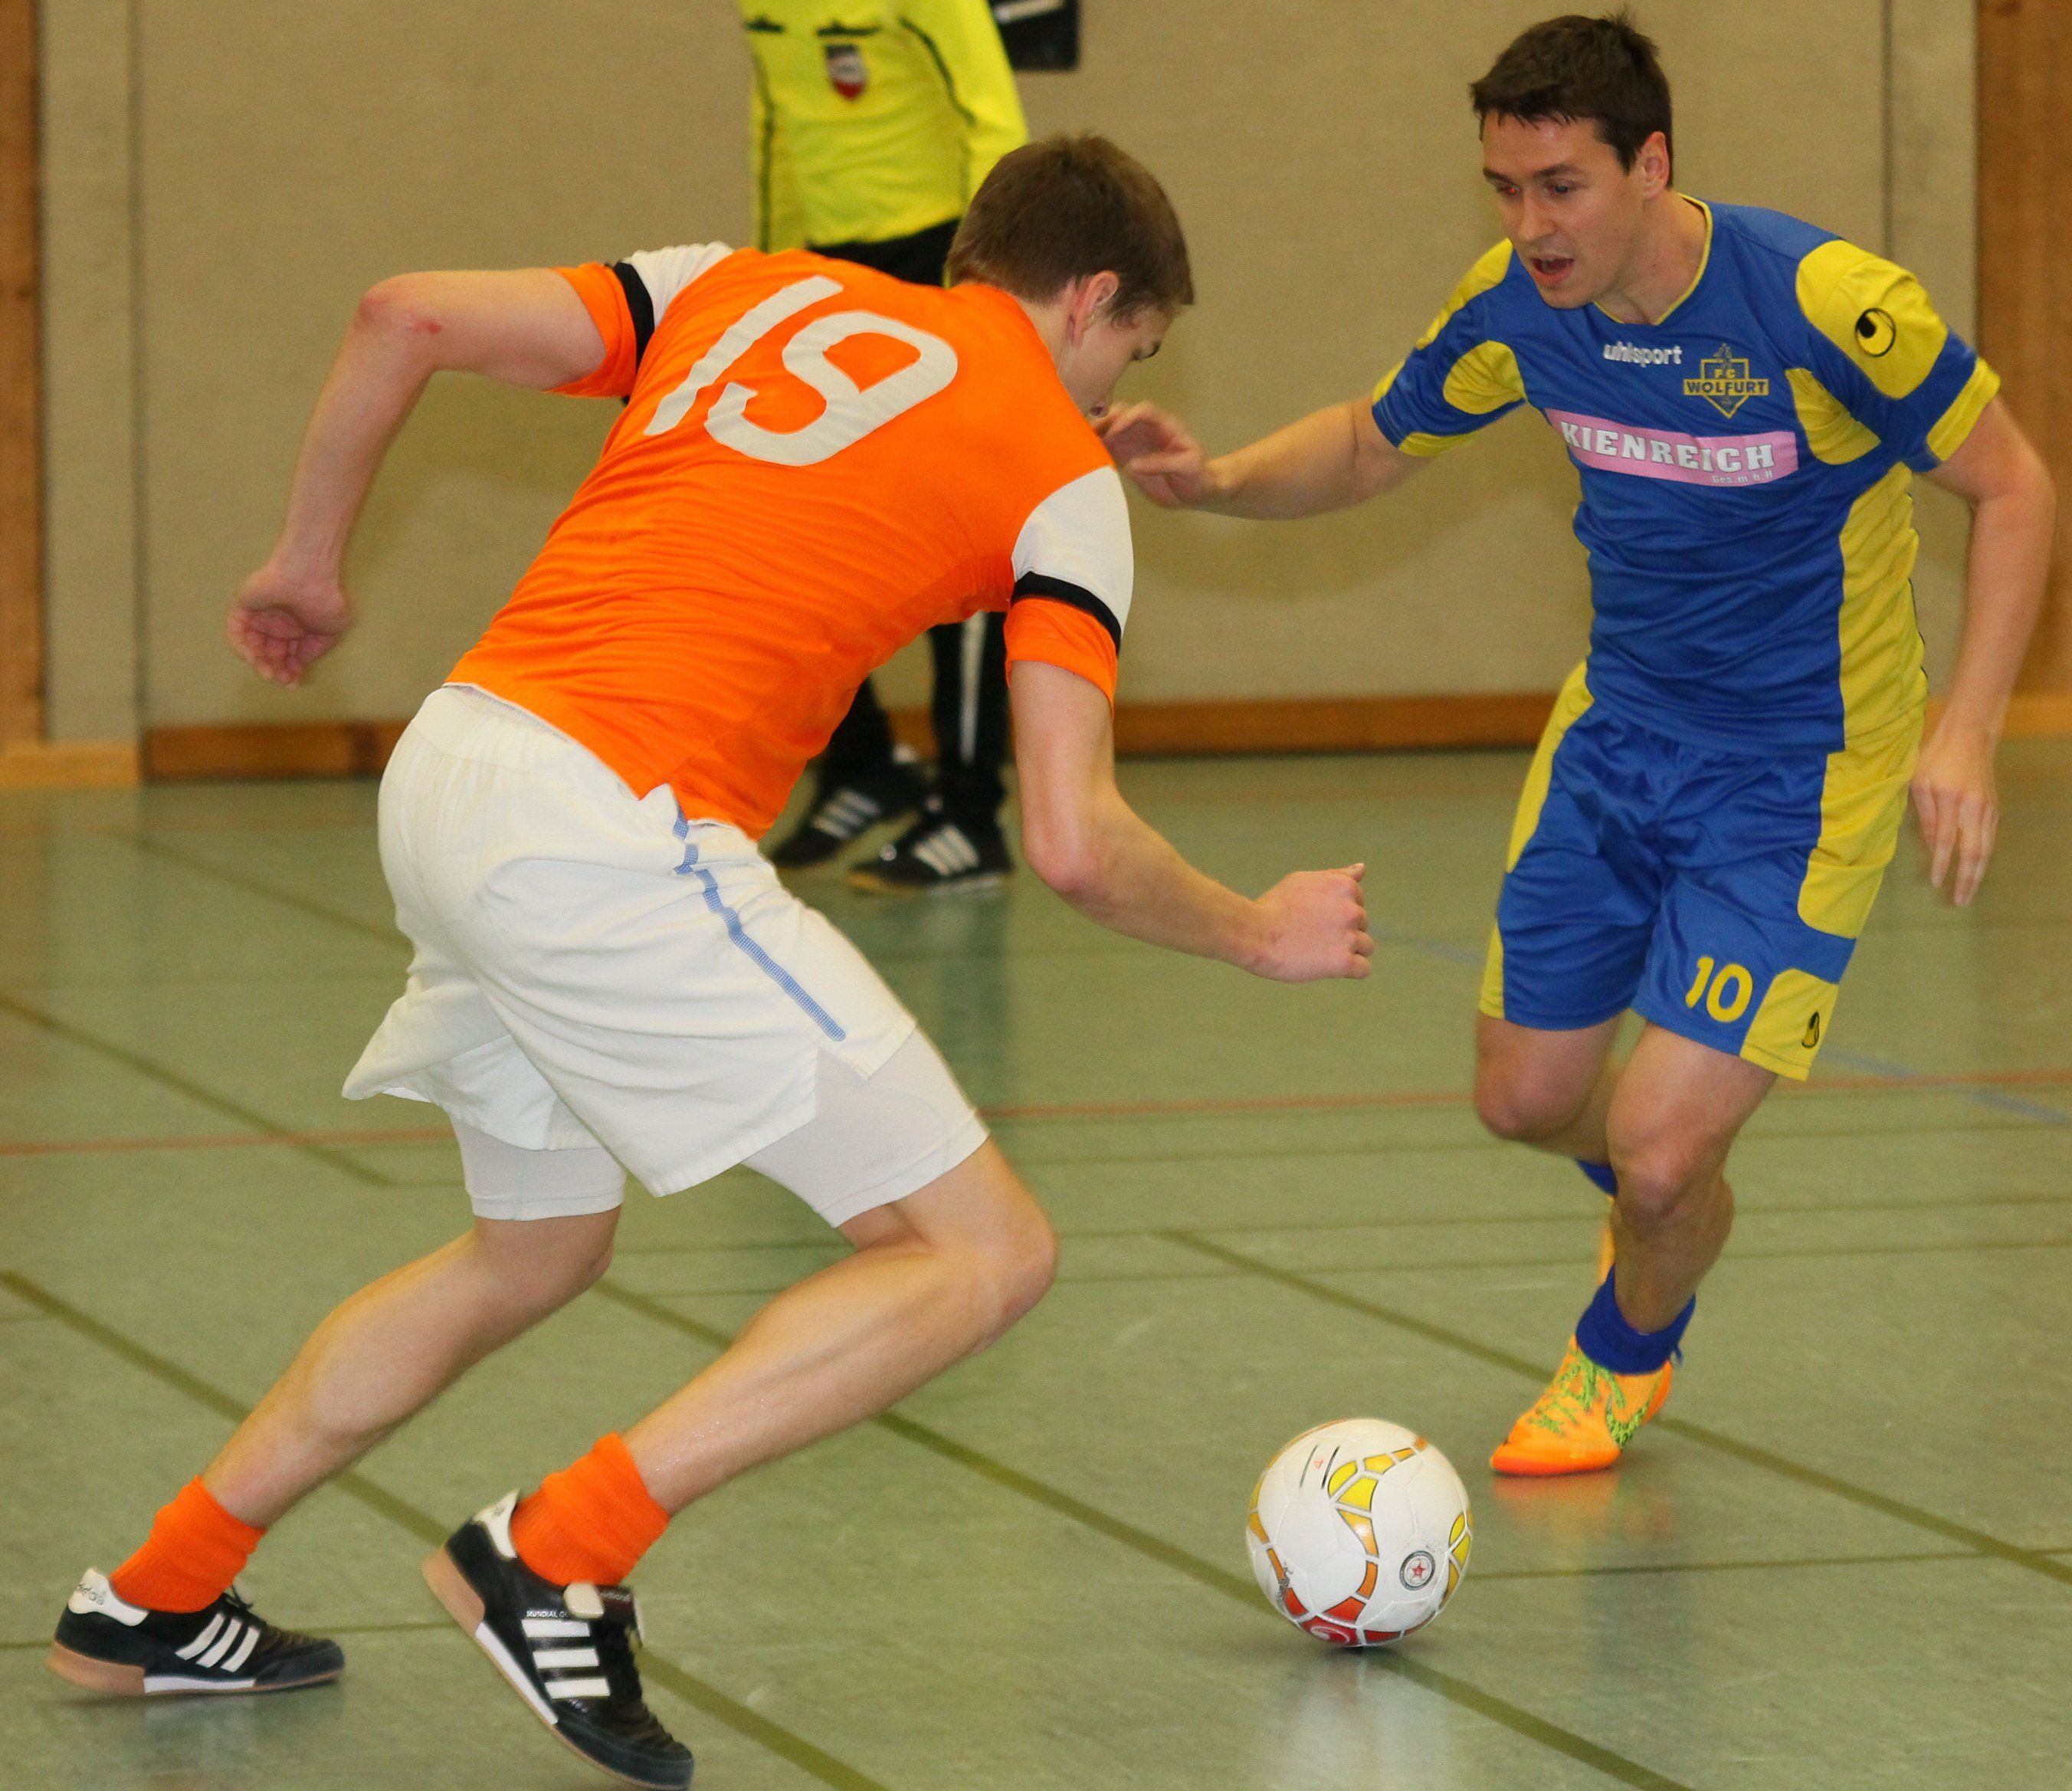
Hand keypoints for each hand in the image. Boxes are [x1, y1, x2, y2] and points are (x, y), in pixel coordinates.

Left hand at [227, 560, 354, 686]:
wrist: (309, 576)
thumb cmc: (325, 599)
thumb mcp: (329, 633)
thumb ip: (313, 651)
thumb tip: (298, 663)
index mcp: (298, 628)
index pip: (289, 656)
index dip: (291, 672)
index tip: (294, 683)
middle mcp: (277, 624)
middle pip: (270, 655)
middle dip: (276, 670)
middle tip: (281, 680)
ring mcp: (259, 617)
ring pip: (253, 647)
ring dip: (259, 664)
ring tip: (269, 673)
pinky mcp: (243, 608)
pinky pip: (235, 633)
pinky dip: (241, 648)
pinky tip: (254, 659)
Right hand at [1095, 401, 1223, 508]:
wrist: (1196, 493)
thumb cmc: (1198, 476)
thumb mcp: (1187, 467)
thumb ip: (1162, 463)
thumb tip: (1133, 464)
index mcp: (1165, 426)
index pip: (1144, 412)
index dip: (1127, 417)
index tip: (1115, 432)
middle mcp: (1147, 430)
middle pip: (1123, 414)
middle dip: (1107, 421)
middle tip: (1092, 436)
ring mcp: (1136, 443)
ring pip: (1112, 430)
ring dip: (1097, 434)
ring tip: (1082, 445)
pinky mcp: (1127, 458)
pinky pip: (1109, 449)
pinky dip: (1096, 451)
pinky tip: (1084, 457)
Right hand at [1248, 865, 1373, 980]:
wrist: (1254, 933)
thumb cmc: (1274, 906)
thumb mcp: (1304, 880)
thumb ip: (1336, 876)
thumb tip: (1361, 869)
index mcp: (1344, 886)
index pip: (1359, 901)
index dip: (1337, 911)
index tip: (1316, 917)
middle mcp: (1352, 910)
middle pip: (1362, 924)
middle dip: (1343, 929)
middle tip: (1312, 934)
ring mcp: (1349, 937)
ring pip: (1366, 946)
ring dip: (1348, 950)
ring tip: (1319, 950)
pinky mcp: (1343, 962)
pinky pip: (1363, 969)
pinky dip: (1349, 969)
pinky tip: (1328, 965)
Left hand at [1911, 714, 1998, 904]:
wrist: (1970, 737)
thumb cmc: (1937, 758)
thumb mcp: (1920, 783)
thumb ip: (1926, 816)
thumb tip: (1933, 847)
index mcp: (1951, 801)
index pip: (1946, 842)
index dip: (1941, 864)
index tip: (1935, 884)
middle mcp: (1974, 809)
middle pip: (1973, 852)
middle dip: (1967, 879)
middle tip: (1960, 901)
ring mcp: (1988, 810)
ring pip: (1986, 849)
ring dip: (1978, 873)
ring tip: (1969, 892)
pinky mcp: (1995, 809)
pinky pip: (1991, 839)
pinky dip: (1985, 858)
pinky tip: (1978, 869)